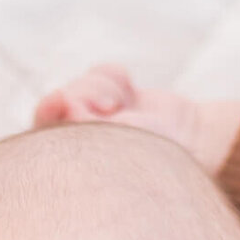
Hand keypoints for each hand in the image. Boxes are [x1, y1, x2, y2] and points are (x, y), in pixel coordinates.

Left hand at [33, 62, 239, 178]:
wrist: (196, 144)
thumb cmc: (156, 161)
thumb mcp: (123, 146)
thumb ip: (89, 127)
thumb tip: (63, 100)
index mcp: (74, 166)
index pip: (44, 132)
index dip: (53, 112)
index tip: (71, 103)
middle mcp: (80, 144)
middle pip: (58, 102)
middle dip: (85, 95)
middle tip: (111, 106)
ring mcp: (96, 119)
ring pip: (80, 84)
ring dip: (102, 88)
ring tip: (124, 104)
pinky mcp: (113, 98)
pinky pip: (101, 73)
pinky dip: (116, 78)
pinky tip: (131, 92)